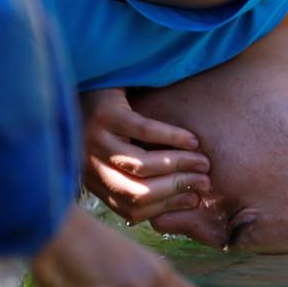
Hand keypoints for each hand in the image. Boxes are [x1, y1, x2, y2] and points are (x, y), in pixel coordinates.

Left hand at [81, 88, 210, 223]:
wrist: (82, 77)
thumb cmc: (106, 119)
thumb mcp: (112, 153)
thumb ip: (132, 175)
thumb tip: (179, 195)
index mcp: (93, 180)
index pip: (130, 209)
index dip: (166, 207)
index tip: (194, 199)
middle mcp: (89, 164)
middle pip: (137, 193)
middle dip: (177, 189)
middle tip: (205, 181)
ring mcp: (94, 139)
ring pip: (141, 166)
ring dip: (179, 165)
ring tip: (202, 161)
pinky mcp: (104, 114)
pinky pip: (144, 131)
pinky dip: (172, 137)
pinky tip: (191, 139)